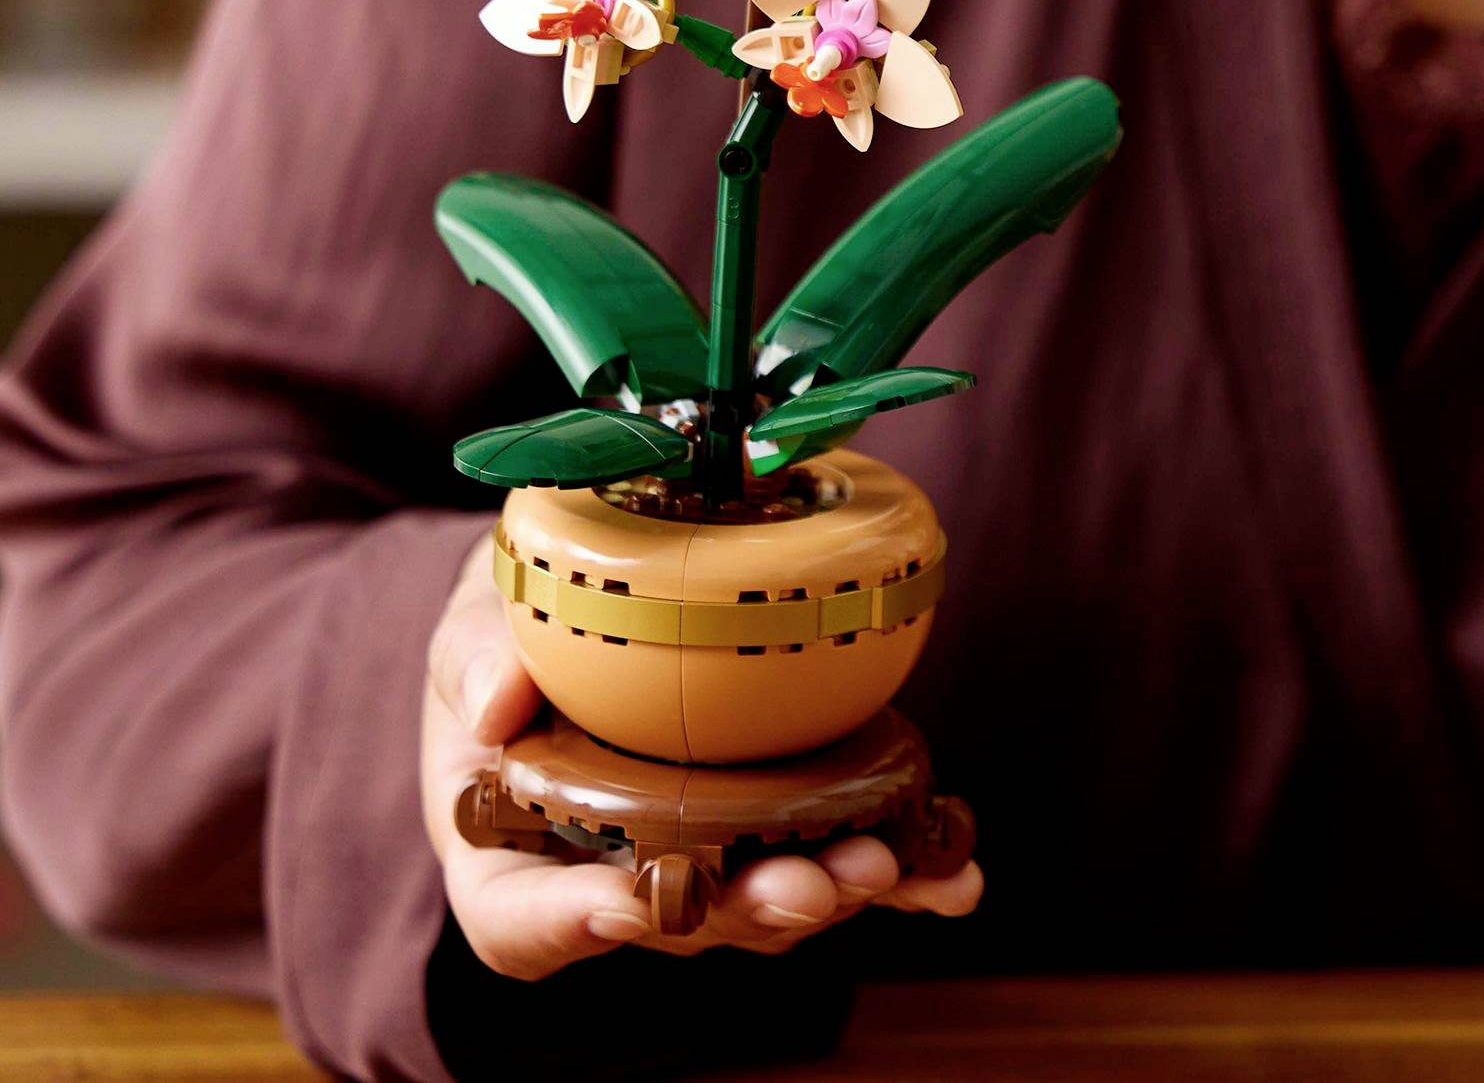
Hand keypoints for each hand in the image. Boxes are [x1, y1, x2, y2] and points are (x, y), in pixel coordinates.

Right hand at [422, 528, 982, 976]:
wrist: (567, 613)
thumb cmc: (507, 632)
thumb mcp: (472, 629)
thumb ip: (475, 659)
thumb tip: (495, 701)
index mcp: (513, 855)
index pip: (527, 924)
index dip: (575, 926)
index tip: (625, 903)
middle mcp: (613, 878)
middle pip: (677, 924)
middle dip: (748, 908)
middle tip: (806, 886)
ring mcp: (703, 859)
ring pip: (763, 902)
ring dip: (830, 891)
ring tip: (886, 863)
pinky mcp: (778, 824)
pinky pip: (837, 858)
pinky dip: (903, 875)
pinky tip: (955, 877)